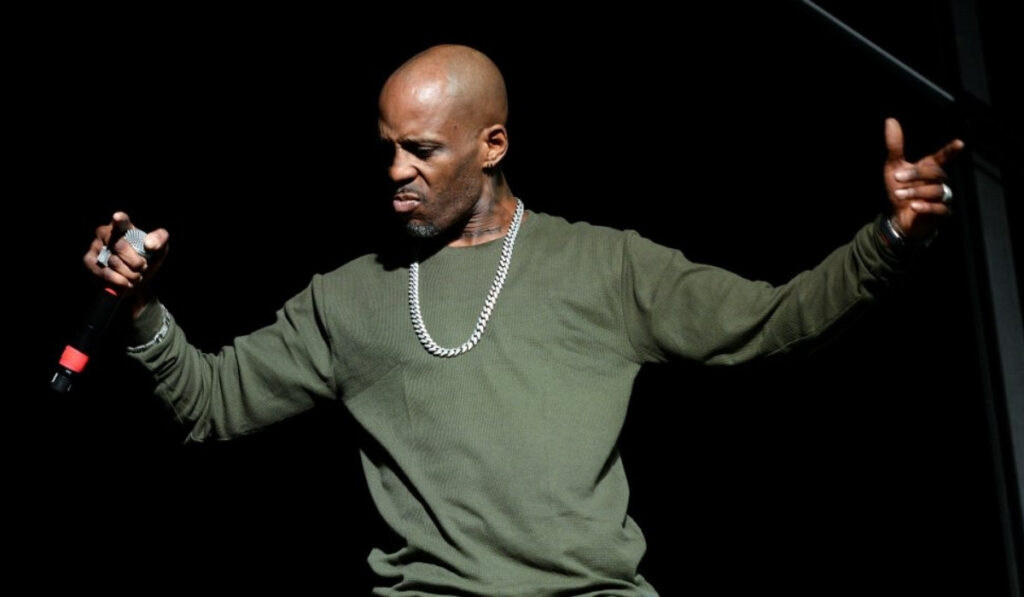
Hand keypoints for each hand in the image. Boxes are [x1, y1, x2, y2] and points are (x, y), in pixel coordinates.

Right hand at [83, 212, 168, 313]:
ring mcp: (95, 246)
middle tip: (143, 267)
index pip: (122, 221)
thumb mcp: (159, 249)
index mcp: (123, 226)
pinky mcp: (89, 261)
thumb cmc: (147, 259)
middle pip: (120, 246)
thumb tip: (149, 244)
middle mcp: (105, 232)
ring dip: (130, 273)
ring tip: (136, 276)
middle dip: (136, 261)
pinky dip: (119, 280)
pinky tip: (126, 283)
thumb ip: (160, 239)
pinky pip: (105, 273)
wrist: (137, 280)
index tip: (118, 217)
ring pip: (113, 262)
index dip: (120, 219)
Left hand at [884, 118, 963, 240]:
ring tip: (899, 195)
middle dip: (916, 175)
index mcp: (930, 168)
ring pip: (936, 190)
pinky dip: (926, 207)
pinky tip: (914, 207)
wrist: (897, 218)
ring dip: (915, 191)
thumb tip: (890, 121)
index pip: (943, 157)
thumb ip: (895, 146)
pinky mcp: (941, 213)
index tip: (959, 143)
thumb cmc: (899, 191)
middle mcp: (939, 181)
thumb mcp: (893, 168)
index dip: (950, 150)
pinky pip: (939, 208)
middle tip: (897, 178)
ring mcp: (942, 198)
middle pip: (936, 173)